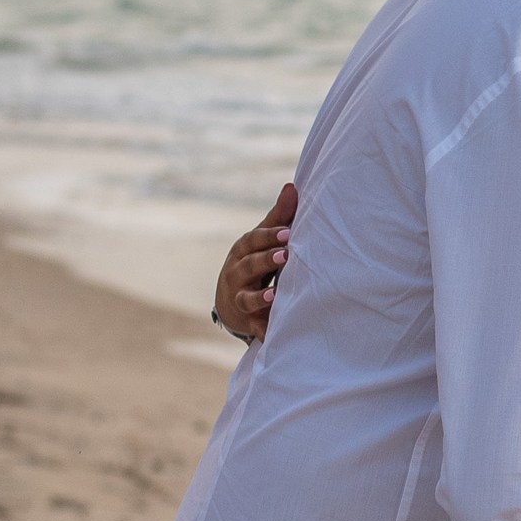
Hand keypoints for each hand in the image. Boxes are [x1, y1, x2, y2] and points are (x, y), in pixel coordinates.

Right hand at [214, 182, 297, 340]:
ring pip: (247, 298)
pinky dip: (265, 331)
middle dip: (266, 260)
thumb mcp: (261, 241)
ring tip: (275, 295)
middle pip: (249, 266)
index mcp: (243, 251)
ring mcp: (240, 298)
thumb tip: (291, 186)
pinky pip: (256, 327)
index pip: (254, 240)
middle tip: (287, 255)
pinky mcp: (248, 321)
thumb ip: (278, 217)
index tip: (290, 232)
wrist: (229, 302)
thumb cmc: (254, 263)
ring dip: (261, 297)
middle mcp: (237, 274)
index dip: (270, 236)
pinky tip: (274, 334)